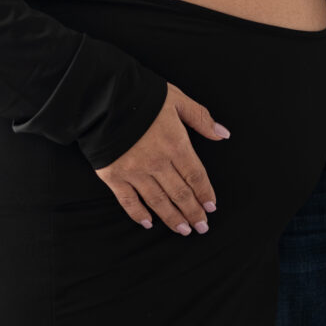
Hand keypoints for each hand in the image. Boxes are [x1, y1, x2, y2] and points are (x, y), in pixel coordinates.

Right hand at [96, 83, 228, 233]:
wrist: (102, 95)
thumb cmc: (142, 95)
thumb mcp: (177, 99)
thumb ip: (201, 118)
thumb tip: (223, 134)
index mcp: (175, 144)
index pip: (195, 176)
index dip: (205, 194)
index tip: (211, 208)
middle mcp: (157, 163)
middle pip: (180, 193)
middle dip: (193, 213)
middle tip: (202, 227)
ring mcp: (134, 171)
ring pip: (158, 201)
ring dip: (172, 218)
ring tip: (183, 230)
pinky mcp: (113, 176)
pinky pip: (128, 201)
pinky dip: (138, 214)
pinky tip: (148, 223)